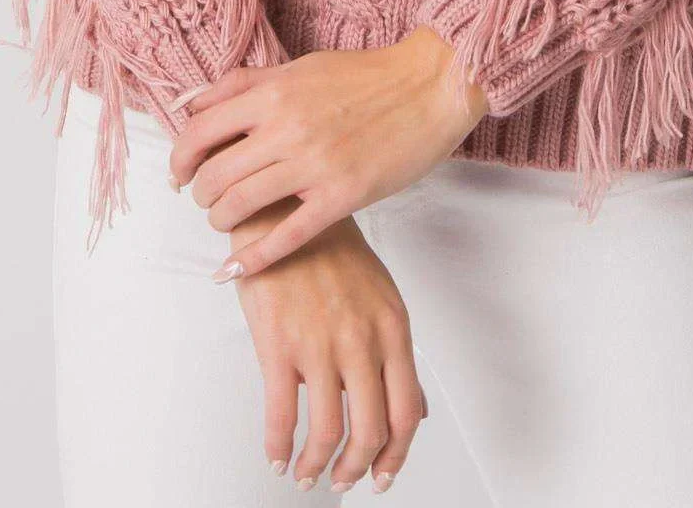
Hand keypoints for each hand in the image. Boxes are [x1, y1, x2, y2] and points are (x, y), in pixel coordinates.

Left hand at [167, 26, 490, 277]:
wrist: (429, 87)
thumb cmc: (366, 76)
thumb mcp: (301, 67)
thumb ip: (248, 83)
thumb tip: (197, 104)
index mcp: (275, 93)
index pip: (200, 130)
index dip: (179, 157)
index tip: (178, 173)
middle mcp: (287, 128)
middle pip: (214, 173)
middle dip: (200, 193)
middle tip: (205, 199)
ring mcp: (314, 164)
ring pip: (241, 204)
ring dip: (221, 220)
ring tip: (225, 221)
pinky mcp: (342, 196)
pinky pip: (286, 236)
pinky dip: (253, 258)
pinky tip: (234, 269)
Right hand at [227, 200, 428, 491]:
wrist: (285, 212)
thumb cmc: (330, 252)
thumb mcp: (380, 296)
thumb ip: (396, 354)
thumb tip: (416, 409)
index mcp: (392, 328)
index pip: (406, 412)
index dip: (395, 456)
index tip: (381, 476)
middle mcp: (362, 340)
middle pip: (370, 431)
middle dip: (356, 469)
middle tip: (341, 480)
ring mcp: (321, 343)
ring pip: (328, 432)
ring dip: (316, 465)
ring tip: (306, 473)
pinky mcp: (279, 343)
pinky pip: (282, 414)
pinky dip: (279, 446)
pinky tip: (276, 455)